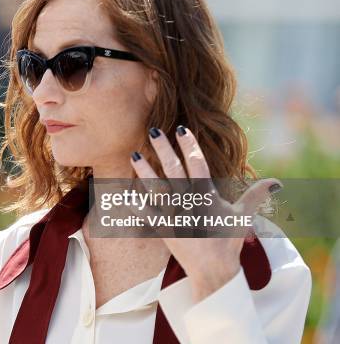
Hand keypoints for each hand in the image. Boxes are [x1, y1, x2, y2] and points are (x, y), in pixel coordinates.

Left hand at [129, 125, 281, 301]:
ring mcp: (174, 215)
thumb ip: (256, 195)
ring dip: (144, 171)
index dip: (190, 145)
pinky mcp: (163, 230)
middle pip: (174, 170)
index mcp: (206, 195)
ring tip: (134, 154)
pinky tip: (123, 193)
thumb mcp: (242, 216)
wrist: (214, 271)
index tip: (181, 129)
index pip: (198, 164)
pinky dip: (134, 205)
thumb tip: (276, 181)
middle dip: (163, 149)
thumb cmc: (227, 241)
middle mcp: (188, 202)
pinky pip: (145, 215)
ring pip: (156, 189)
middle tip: (153, 130)